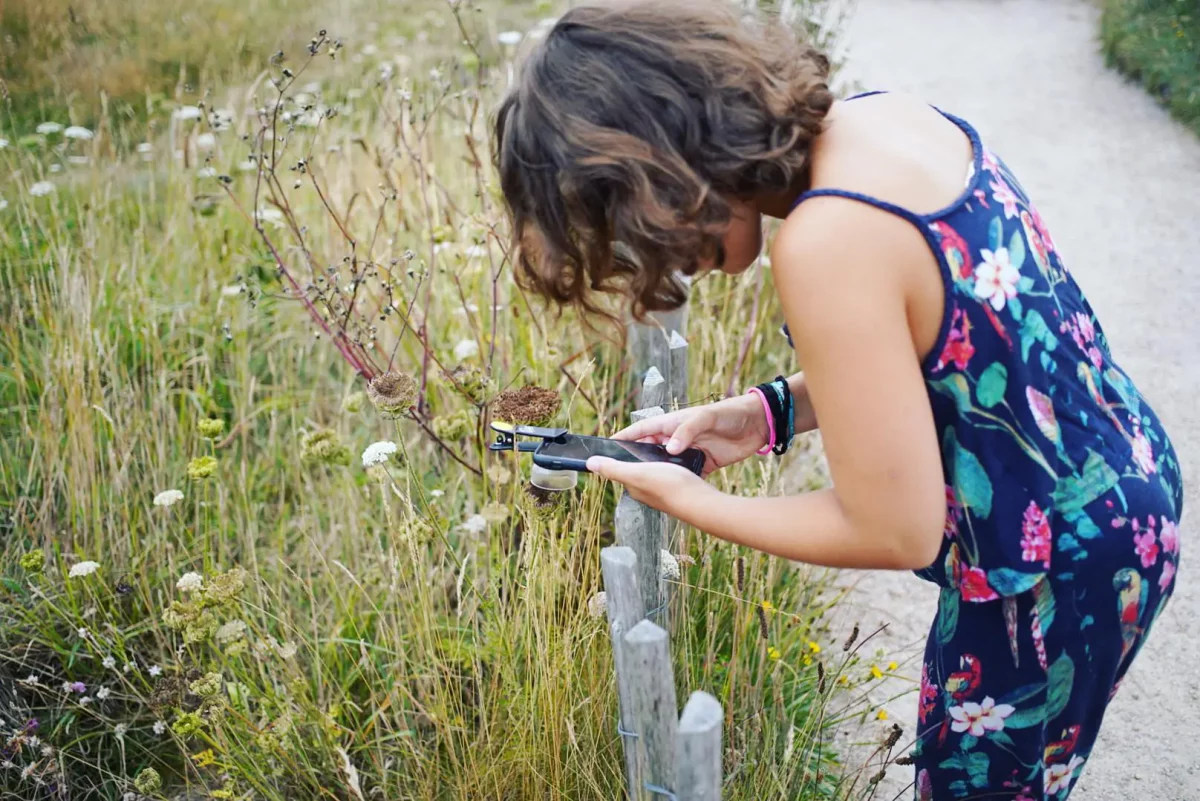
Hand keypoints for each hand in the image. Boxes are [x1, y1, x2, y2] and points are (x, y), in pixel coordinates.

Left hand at [585, 456, 712, 514]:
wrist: (699, 500)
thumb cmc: (669, 486)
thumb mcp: (636, 473)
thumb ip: (613, 469)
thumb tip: (590, 464)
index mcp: (634, 487)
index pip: (622, 469)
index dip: (621, 456)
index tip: (624, 444)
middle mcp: (647, 491)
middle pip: (639, 470)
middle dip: (640, 458)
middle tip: (646, 443)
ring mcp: (663, 490)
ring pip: (655, 471)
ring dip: (657, 461)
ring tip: (662, 450)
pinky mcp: (678, 487)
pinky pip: (670, 473)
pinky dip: (670, 465)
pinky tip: (676, 460)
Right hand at [610, 393, 770, 476]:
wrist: (758, 424)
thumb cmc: (729, 413)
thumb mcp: (706, 417)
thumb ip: (687, 431)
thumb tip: (669, 449)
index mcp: (672, 423)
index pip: (642, 430)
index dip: (624, 438)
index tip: (607, 448)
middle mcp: (677, 438)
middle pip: (650, 451)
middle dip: (636, 461)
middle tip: (620, 474)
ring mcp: (689, 452)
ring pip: (667, 465)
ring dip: (659, 473)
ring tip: (644, 487)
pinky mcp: (704, 463)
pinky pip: (687, 474)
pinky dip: (681, 481)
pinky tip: (675, 491)